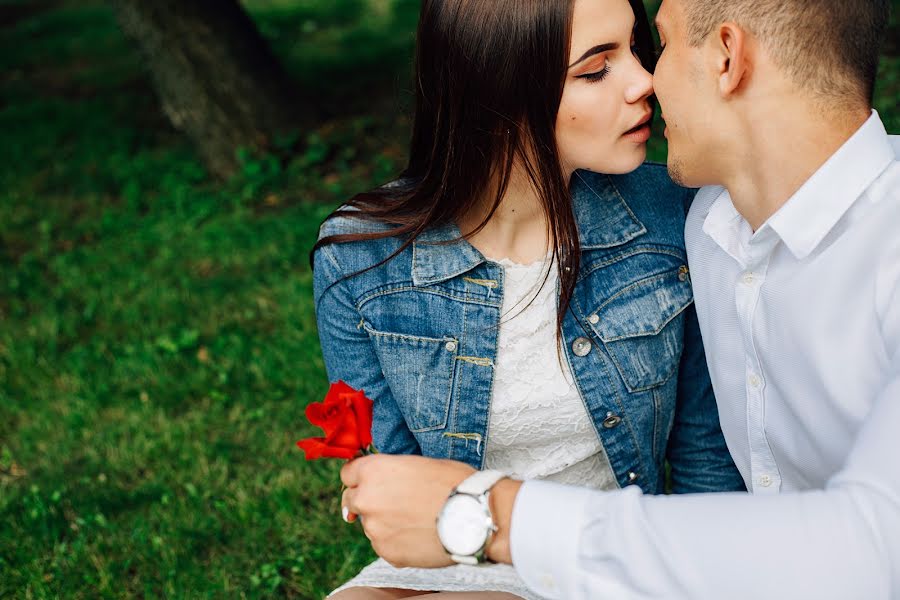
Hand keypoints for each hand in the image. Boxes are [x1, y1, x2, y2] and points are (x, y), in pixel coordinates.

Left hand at [340, 454, 475, 567]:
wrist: (473, 515)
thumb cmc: (453, 482)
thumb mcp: (419, 463)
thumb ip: (391, 473)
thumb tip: (384, 483)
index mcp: (373, 470)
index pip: (347, 473)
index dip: (359, 477)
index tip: (367, 482)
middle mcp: (366, 498)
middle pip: (351, 500)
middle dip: (366, 501)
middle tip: (391, 504)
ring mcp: (374, 528)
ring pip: (370, 525)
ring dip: (384, 523)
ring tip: (416, 521)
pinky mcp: (386, 552)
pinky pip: (385, 546)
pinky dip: (397, 542)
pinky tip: (420, 535)